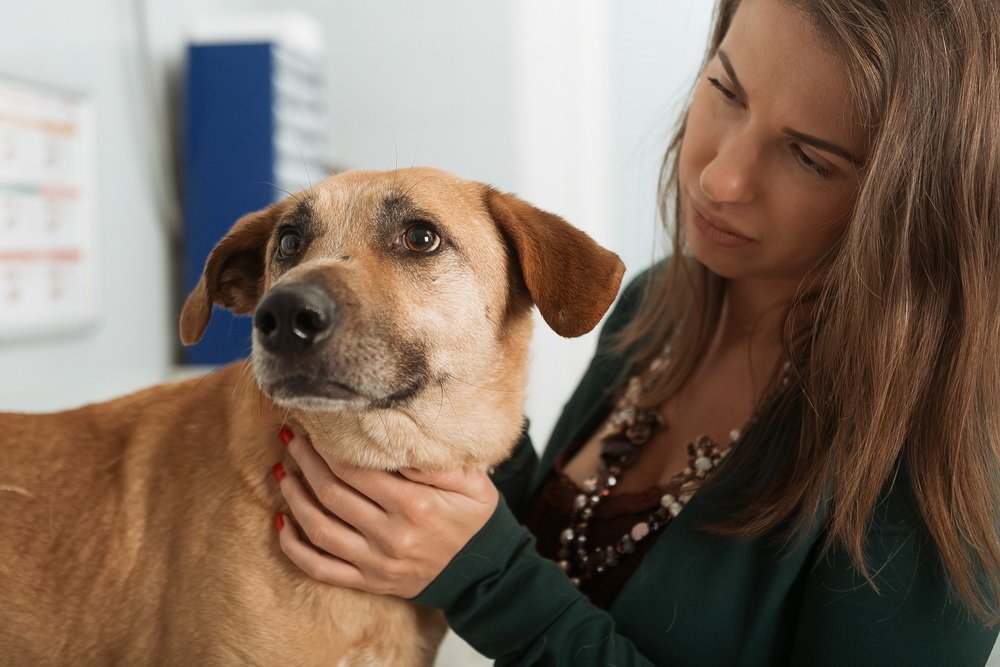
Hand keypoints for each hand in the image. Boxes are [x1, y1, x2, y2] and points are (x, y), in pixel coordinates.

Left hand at [272, 427, 499, 598]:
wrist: (484, 572)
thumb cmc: (475, 519)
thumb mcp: (472, 482)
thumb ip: (435, 463)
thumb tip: (396, 443)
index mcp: (415, 506)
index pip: (357, 471)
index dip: (328, 447)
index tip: (313, 427)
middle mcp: (391, 536)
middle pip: (331, 494)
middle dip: (305, 462)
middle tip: (290, 439)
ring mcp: (376, 563)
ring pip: (319, 529)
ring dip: (293, 499)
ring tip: (281, 474)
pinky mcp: (369, 581)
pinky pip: (320, 568)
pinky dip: (294, 548)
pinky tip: (281, 524)